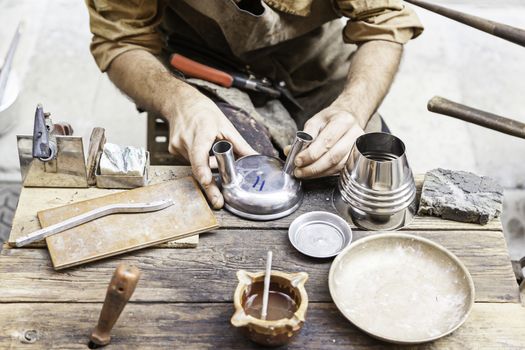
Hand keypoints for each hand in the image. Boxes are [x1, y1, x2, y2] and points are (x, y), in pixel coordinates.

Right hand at [166, 88, 256, 207]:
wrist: (180, 103)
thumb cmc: (203, 112)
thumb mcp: (226, 125)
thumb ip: (241, 145)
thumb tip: (256, 158)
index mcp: (201, 130)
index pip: (199, 153)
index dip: (202, 169)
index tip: (206, 181)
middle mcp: (186, 139)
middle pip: (198, 167)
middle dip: (208, 186)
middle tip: (218, 201)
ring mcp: (177, 146)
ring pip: (195, 166)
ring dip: (207, 167)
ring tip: (213, 155)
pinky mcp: (173, 150)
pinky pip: (190, 162)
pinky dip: (199, 161)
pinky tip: (203, 151)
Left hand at [293, 107, 363, 177]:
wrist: (345, 119)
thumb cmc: (330, 120)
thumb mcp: (315, 121)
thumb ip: (304, 136)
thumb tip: (290, 151)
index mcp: (343, 121)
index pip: (326, 141)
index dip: (311, 154)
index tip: (297, 160)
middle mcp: (354, 135)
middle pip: (333, 157)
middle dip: (313, 167)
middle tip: (298, 171)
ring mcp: (357, 149)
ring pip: (337, 166)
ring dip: (318, 173)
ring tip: (303, 173)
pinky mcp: (355, 159)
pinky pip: (339, 170)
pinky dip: (324, 173)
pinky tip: (314, 173)